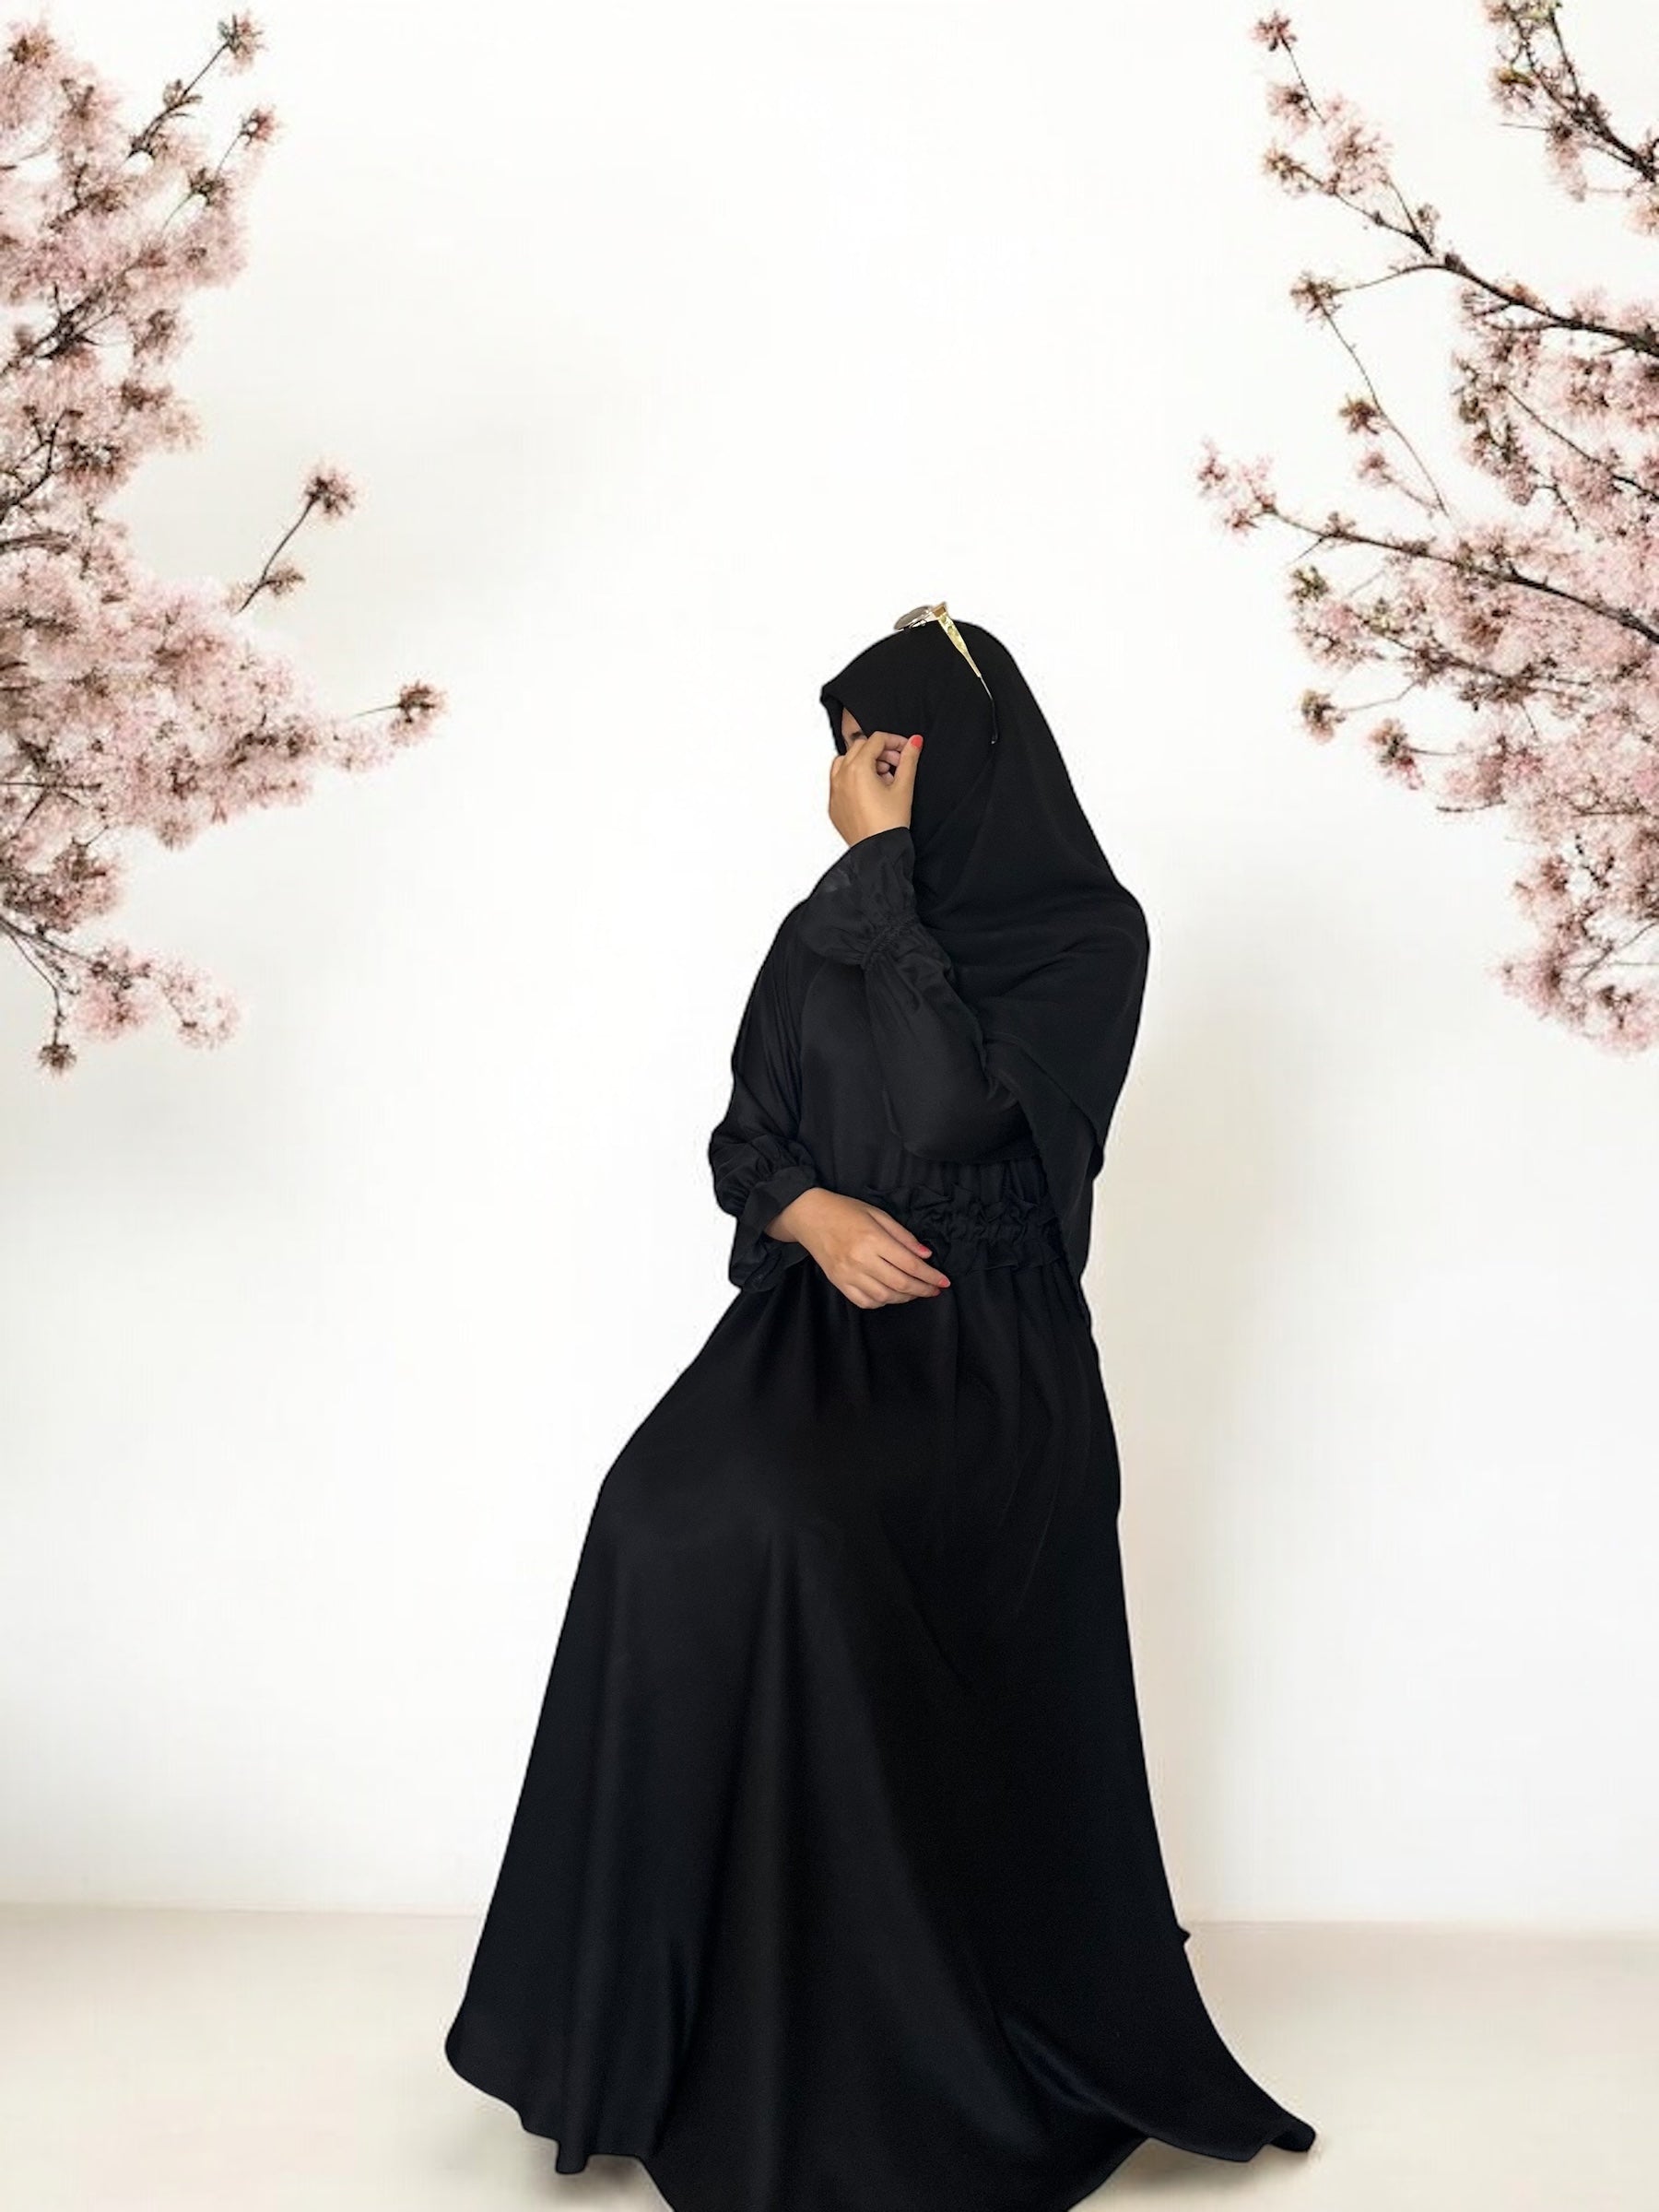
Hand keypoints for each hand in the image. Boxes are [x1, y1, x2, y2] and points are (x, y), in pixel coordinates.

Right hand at [767, 1187, 950, 1307]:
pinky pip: (865, 1302)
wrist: (809, 1216)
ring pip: (885, 1296)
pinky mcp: (839, 1282)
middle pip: (901, 1284)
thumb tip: (925, 1255)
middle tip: (934, 1290)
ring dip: (905, 1297)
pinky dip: (882, 1302)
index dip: (930, 1276)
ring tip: (915, 1291)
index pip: (910, 1264)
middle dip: (923, 1289)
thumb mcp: (878, 1214)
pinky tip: (891, 1294)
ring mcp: (848, 1274)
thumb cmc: (845, 1210)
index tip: (944, 1282)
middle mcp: (861, 1260)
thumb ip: (903, 1236)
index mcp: (873, 1239)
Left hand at [828, 728, 922, 847]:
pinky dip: (854, 778)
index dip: (895, 741)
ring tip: (883, 777)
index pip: (876, 740)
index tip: (905, 749)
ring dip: (864, 762)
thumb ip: (909, 760)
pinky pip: (839, 781)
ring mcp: (835, 791)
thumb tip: (914, 743)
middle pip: (860, 747)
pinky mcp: (834, 804)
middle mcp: (841, 777)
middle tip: (897, 764)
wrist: (878, 851)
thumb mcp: (904, 787)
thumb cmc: (888, 825)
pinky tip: (871, 790)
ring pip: (846, 761)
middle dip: (881, 751)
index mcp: (858, 769)